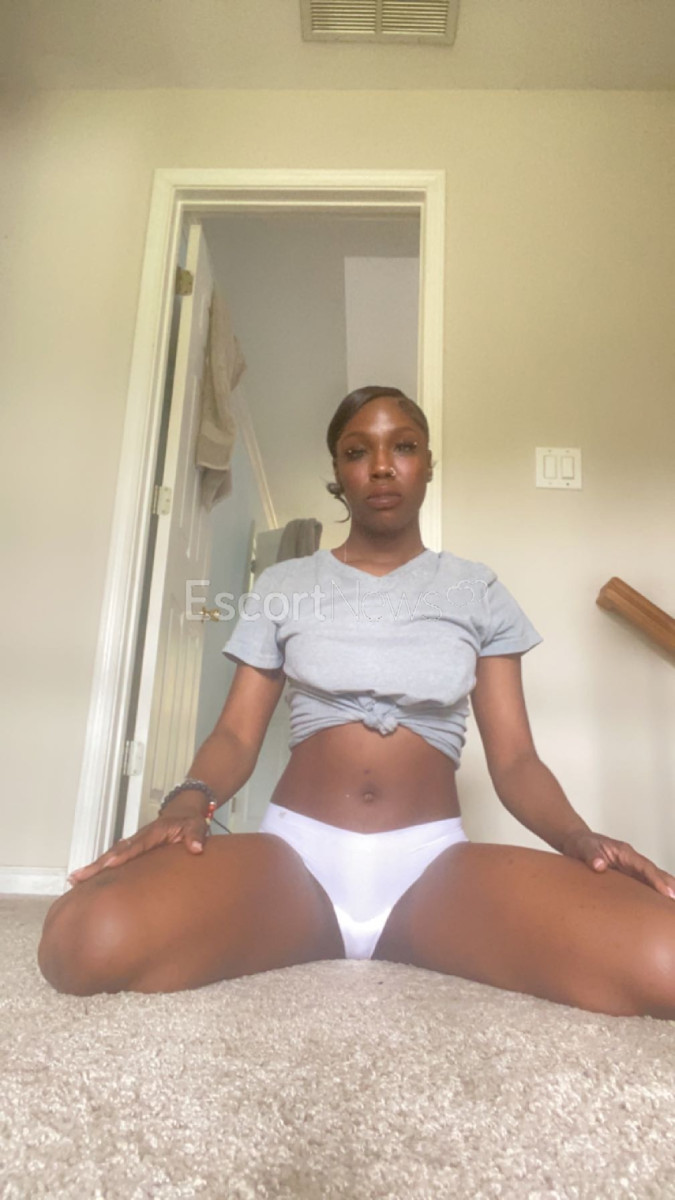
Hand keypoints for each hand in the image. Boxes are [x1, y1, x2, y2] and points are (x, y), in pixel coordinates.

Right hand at [66, 810, 211, 884]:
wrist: (183, 811)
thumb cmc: (188, 820)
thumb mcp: (196, 825)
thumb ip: (196, 835)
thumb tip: (196, 847)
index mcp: (152, 833)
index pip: (134, 846)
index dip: (121, 856)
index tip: (108, 865)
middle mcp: (139, 838)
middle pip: (114, 852)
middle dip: (97, 865)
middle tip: (80, 876)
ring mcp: (133, 845)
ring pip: (109, 856)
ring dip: (93, 868)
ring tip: (74, 881)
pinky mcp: (131, 851)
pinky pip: (113, 860)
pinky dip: (99, 870)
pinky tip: (85, 881)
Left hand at [560, 829, 674, 900]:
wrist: (576, 843)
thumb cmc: (581, 844)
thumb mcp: (583, 847)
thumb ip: (591, 855)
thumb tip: (599, 865)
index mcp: (625, 853)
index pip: (646, 867)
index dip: (657, 880)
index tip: (668, 893)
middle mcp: (632, 862)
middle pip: (656, 874)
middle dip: (670, 887)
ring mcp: (631, 870)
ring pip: (654, 881)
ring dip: (667, 892)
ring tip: (674, 910)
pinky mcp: (627, 879)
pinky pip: (644, 887)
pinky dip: (654, 897)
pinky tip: (660, 909)